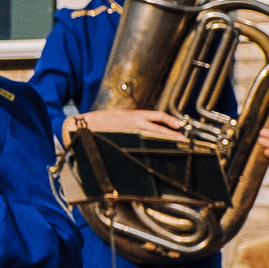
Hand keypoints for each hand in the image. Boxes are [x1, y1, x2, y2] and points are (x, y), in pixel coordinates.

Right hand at [70, 107, 186, 141]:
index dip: (170, 120)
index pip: (158, 116)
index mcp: (134, 114)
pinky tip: (156, 153)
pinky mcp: (125, 142)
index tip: (180, 125)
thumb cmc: (101, 121)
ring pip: (154, 137)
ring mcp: (130, 133)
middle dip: (173, 134)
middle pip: (160, 128)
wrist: (84, 125)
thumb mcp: (120, 115)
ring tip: (175, 147)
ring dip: (165, 141)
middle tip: (184, 140)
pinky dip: (151, 149)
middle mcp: (135, 123)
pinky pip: (142, 146)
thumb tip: (146, 124)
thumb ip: (134, 119)